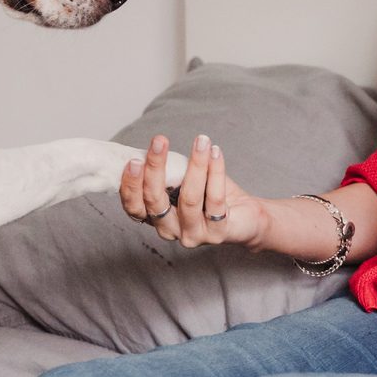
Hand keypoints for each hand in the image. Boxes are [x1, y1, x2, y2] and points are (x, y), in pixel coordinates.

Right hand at [119, 133, 268, 248]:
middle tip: (159, 142)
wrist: (245, 216)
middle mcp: (170, 230)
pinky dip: (215, 171)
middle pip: (155, 202)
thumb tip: (153, 146)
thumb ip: (168, 171)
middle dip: (155, 169)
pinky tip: (215, 153)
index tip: (134, 159)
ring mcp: (193, 235)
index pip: (134, 207)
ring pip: (189, 199)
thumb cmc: (209, 194)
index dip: (130, 186)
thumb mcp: (183, 180)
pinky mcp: (217, 233)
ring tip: (201, 141)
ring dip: (195, 165)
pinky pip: (215, 199)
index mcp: (156, 218)